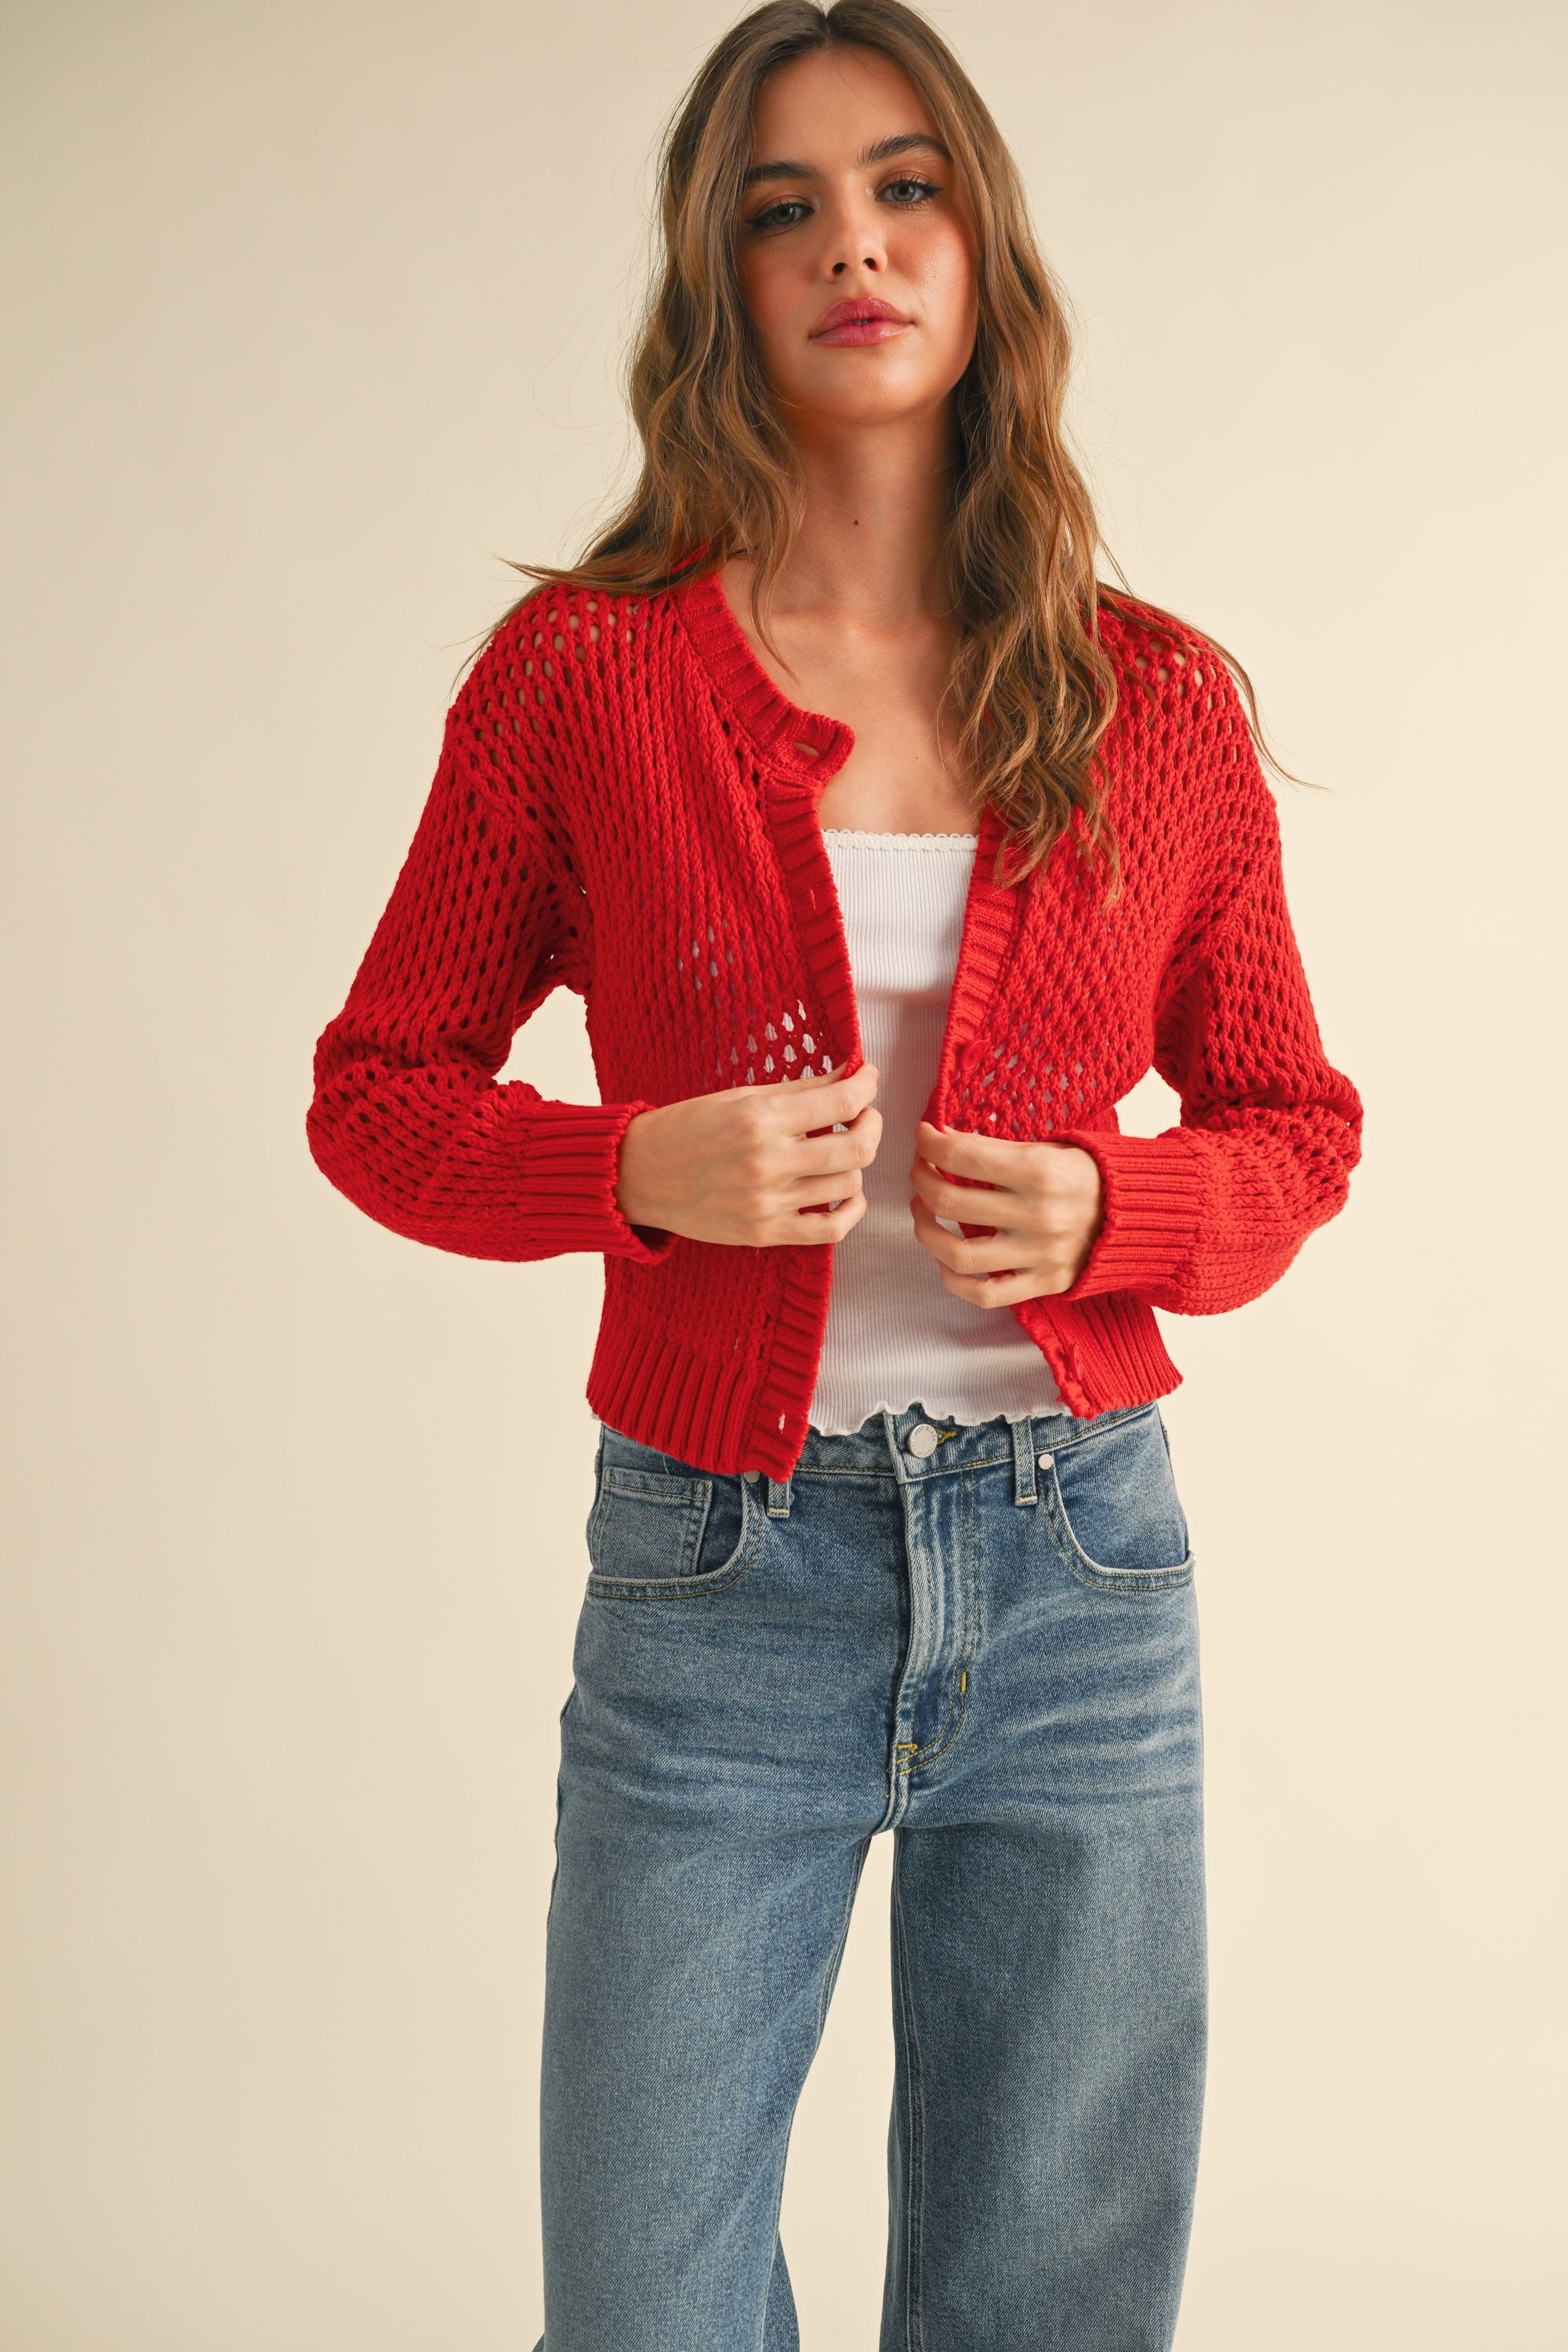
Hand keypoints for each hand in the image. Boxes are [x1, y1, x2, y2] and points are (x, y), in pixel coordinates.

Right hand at [615, 1060, 881, 1246]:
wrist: (638, 1174)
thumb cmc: (687, 1127)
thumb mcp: (739, 1096)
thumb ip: (798, 1090)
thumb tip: (848, 1075)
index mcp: (760, 1118)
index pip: (841, 1100)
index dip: (866, 1085)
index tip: (867, 1077)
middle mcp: (767, 1162)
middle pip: (858, 1147)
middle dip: (872, 1124)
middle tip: (863, 1114)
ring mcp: (767, 1203)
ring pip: (849, 1184)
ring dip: (855, 1163)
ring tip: (840, 1149)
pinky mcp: (764, 1234)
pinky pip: (831, 1229)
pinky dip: (851, 1209)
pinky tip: (844, 1191)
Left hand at [908, 1120, 1104, 1304]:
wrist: (1142, 1215)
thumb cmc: (1091, 1175)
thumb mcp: (1051, 1148)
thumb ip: (998, 1149)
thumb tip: (944, 1140)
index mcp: (1040, 1172)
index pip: (962, 1155)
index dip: (930, 1143)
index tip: (924, 1136)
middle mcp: (1037, 1216)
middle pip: (950, 1201)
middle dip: (922, 1180)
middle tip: (921, 1170)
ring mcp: (1039, 1255)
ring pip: (958, 1255)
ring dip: (926, 1231)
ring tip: (922, 1213)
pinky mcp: (1043, 1284)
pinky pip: (985, 1294)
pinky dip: (955, 1281)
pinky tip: (945, 1259)